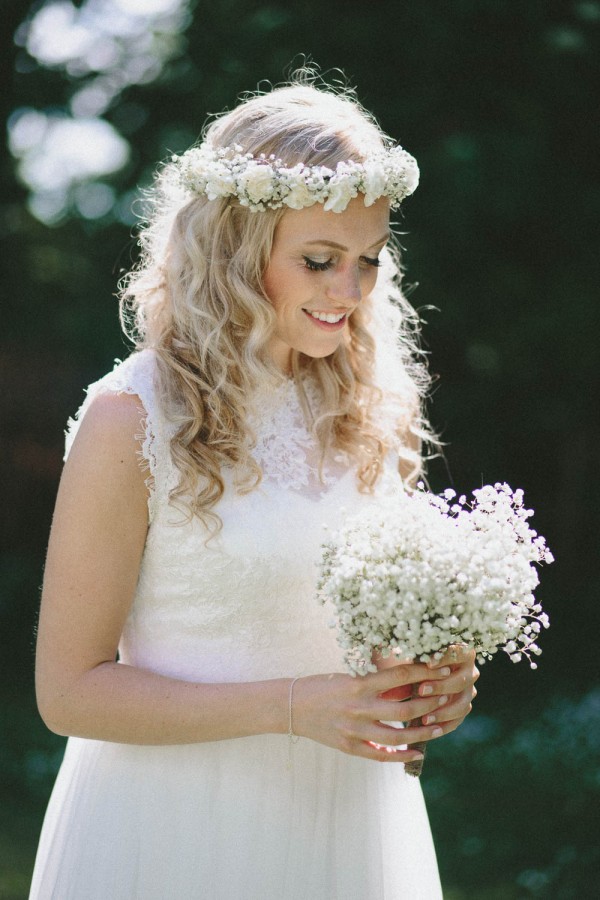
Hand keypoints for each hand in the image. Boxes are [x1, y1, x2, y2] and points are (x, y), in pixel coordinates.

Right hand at [291, 662, 458, 762]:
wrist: (291, 706)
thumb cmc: (323, 686)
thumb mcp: (349, 677)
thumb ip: (377, 683)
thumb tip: (411, 683)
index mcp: (359, 684)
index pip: (400, 676)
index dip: (425, 673)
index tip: (444, 670)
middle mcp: (358, 707)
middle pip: (404, 708)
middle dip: (430, 704)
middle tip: (447, 699)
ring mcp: (354, 730)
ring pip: (397, 735)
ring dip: (422, 733)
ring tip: (439, 728)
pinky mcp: (349, 747)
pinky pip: (380, 755)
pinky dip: (400, 756)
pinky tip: (417, 753)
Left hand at [412, 644, 478, 737]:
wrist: (415, 677)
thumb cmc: (414, 661)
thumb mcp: (413, 658)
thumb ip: (411, 661)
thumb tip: (398, 662)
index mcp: (462, 652)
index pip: (458, 652)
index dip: (444, 658)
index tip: (428, 663)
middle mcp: (470, 671)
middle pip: (461, 681)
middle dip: (440, 687)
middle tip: (421, 690)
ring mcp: (469, 691)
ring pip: (462, 704)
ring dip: (443, 712)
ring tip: (424, 718)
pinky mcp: (463, 707)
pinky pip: (458, 720)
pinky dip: (443, 725)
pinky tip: (428, 729)